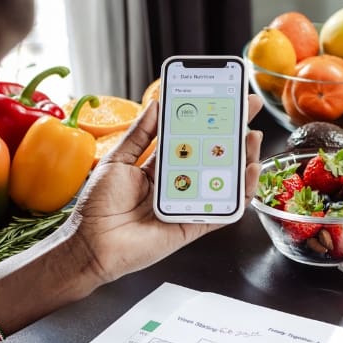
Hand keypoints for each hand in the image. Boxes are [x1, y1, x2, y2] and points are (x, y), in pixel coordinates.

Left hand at [69, 95, 264, 284]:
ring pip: (225, 181)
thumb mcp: (117, 160)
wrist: (91, 244)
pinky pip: (224, 210)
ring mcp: (189, 204)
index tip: (226, 99)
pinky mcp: (195, 225)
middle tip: (249, 110)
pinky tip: (250, 172)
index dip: (209, 120)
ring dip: (244, 159)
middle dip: (234, 134)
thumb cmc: (97, 206)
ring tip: (252, 138)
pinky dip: (241, 193)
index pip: (192, 139)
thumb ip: (141, 134)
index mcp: (160, 168)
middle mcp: (178, 184)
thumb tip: (157, 104)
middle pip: (215, 157)